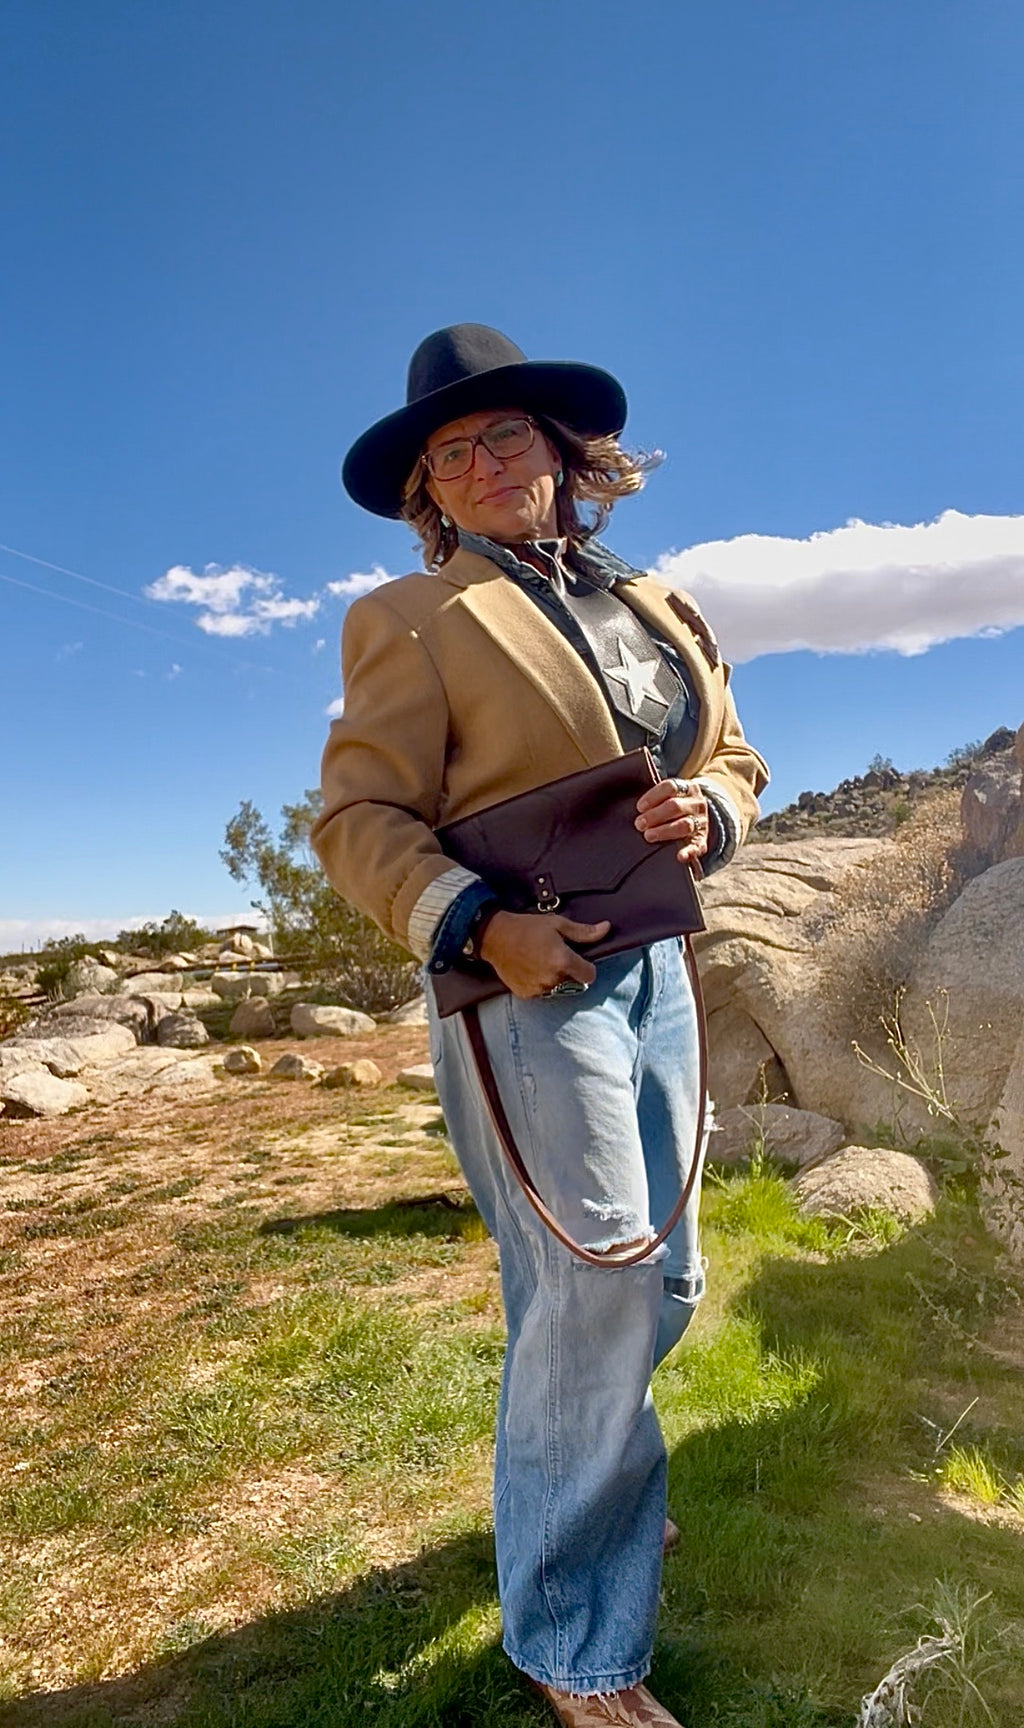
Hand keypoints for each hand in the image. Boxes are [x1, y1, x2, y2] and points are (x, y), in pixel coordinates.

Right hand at [478, 911, 610, 999]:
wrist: (495, 936)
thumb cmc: (527, 927)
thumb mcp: (557, 924)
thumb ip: (584, 932)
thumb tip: (607, 928)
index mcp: (563, 961)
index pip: (589, 976)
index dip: (588, 968)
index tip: (580, 960)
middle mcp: (552, 978)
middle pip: (574, 984)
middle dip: (571, 973)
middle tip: (556, 958)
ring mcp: (538, 988)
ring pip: (559, 990)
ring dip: (556, 980)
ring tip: (543, 963)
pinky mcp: (526, 994)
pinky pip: (542, 993)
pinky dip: (541, 985)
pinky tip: (532, 970)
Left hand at [634, 777, 710, 870]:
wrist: (696, 818)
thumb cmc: (672, 806)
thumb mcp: (670, 796)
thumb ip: (656, 798)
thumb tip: (637, 807)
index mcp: (688, 788)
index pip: (670, 787)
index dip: (653, 797)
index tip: (639, 808)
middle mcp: (697, 804)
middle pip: (675, 806)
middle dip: (654, 816)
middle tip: (639, 824)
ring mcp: (701, 822)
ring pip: (685, 825)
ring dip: (664, 831)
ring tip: (648, 836)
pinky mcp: (702, 840)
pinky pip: (697, 846)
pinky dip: (689, 852)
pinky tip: (679, 856)